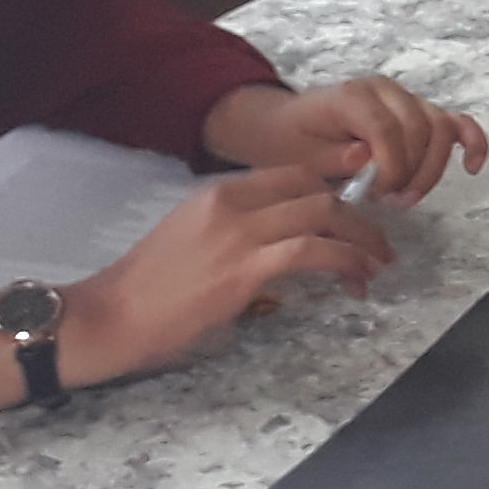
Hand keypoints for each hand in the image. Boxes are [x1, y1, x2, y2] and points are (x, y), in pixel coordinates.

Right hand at [69, 165, 394, 382]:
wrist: (112, 315)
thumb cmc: (148, 291)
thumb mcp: (192, 242)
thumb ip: (235, 235)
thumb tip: (277, 250)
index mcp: (218, 193)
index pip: (291, 174)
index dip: (334, 185)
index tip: (358, 204)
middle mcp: (232, 204)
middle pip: (316, 190)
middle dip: (358, 215)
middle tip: (377, 242)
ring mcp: (239, 234)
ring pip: (324, 215)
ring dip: (361, 240)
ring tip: (376, 265)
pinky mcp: (245, 269)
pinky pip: (313, 252)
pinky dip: (345, 261)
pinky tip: (355, 278)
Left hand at [202, 77, 488, 205]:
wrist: (284, 126)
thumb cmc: (290, 141)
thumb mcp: (299, 156)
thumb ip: (334, 158)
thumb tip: (366, 160)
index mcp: (353, 96)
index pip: (388, 127)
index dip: (392, 166)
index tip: (378, 195)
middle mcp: (385, 90)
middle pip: (423, 127)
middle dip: (413, 172)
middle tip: (391, 201)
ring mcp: (405, 98)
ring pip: (443, 127)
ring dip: (434, 169)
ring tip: (407, 197)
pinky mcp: (418, 112)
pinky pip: (455, 122)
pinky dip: (471, 142)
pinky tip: (473, 167)